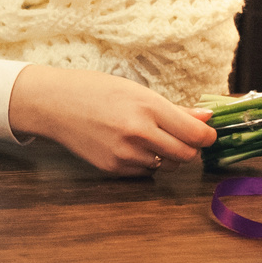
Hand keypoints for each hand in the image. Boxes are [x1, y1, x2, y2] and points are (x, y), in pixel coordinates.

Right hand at [6, 64, 215, 176]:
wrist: (54, 104)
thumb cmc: (94, 90)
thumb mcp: (136, 91)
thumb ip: (174, 110)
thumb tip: (206, 119)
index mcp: (148, 107)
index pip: (196, 133)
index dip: (207, 135)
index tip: (206, 133)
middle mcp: (139, 133)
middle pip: (186, 154)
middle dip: (189, 147)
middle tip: (181, 136)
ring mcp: (125, 154)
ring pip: (167, 166)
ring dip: (168, 156)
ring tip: (150, 138)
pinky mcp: (114, 168)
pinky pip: (146, 172)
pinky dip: (147, 162)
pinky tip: (131, 146)